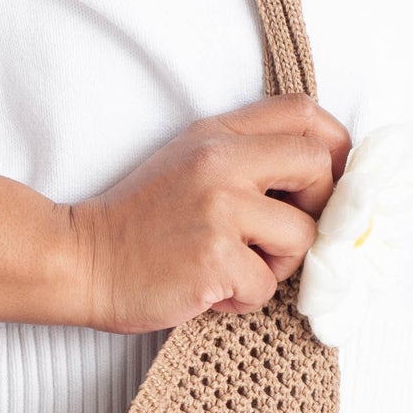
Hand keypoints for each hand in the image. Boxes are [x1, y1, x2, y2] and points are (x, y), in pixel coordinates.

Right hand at [68, 94, 350, 333]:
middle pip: (318, 166)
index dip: (333, 146)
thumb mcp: (186, 161)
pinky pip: (267, 285)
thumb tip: (319, 176)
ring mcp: (218, 210)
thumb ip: (243, 154)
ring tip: (236, 269)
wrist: (79, 260)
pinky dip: (244, 298)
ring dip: (278, 265)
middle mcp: (221, 163)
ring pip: (302, 236)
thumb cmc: (137, 222)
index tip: (327, 181)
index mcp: (217, 135)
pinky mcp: (214, 259)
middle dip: (318, 207)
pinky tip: (211, 292)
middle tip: (284, 234)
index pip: (304, 114)